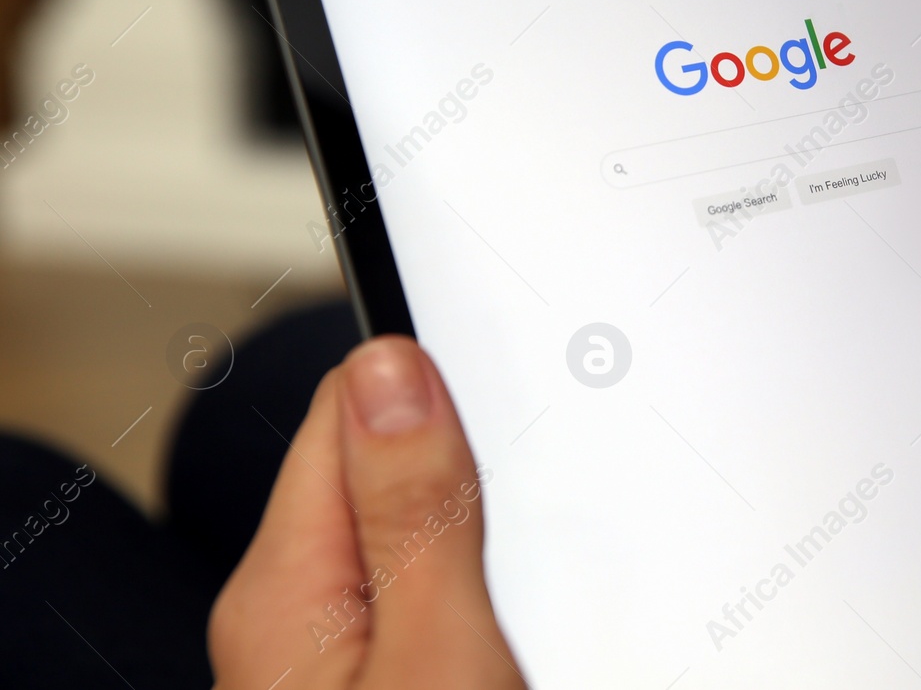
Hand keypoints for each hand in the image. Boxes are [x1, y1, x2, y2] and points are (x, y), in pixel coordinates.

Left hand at [210, 336, 524, 688]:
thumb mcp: (435, 654)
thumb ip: (417, 512)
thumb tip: (388, 366)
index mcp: (282, 589)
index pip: (349, 408)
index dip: (442, 395)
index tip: (517, 413)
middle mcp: (286, 619)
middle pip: (385, 477)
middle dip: (468, 482)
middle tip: (534, 549)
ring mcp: (323, 662)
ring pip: (414, 547)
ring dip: (481, 552)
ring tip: (530, 606)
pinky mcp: (374, 681)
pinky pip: (424, 606)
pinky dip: (476, 601)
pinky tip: (514, 639)